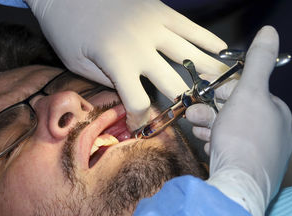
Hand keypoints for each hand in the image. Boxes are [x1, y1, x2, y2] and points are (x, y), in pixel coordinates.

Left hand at [25, 0, 227, 129]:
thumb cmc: (67, 29)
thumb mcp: (77, 64)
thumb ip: (108, 83)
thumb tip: (132, 99)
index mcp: (118, 61)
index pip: (139, 103)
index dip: (142, 121)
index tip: (143, 128)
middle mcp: (142, 45)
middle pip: (173, 84)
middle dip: (183, 103)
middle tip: (192, 114)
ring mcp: (155, 25)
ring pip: (190, 55)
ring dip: (208, 75)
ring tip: (223, 89)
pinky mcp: (161, 10)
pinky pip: (191, 28)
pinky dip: (208, 41)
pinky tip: (222, 52)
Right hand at [199, 26, 291, 215]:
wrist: (237, 184)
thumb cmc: (244, 137)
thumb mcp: (249, 92)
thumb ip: (258, 62)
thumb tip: (270, 33)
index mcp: (277, 114)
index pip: (249, 93)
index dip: (226, 91)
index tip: (208, 92)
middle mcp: (274, 136)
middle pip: (237, 114)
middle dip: (212, 110)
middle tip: (194, 112)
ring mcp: (261, 156)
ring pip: (231, 133)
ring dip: (210, 127)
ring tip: (197, 129)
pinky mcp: (248, 171)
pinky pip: (230, 151)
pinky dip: (216, 144)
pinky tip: (208, 145)